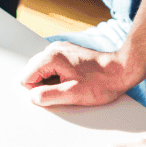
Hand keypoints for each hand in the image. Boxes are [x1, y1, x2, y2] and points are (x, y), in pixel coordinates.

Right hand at [20, 42, 136, 106]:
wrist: (120, 71)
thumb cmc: (100, 83)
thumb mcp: (72, 94)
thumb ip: (47, 96)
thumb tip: (33, 97)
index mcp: (51, 57)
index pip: (25, 77)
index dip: (36, 91)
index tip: (54, 95)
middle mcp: (53, 49)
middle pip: (33, 71)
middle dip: (43, 85)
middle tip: (64, 91)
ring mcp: (61, 49)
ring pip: (43, 69)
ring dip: (51, 81)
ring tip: (71, 85)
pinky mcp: (68, 52)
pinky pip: (53, 66)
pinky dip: (58, 76)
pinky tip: (73, 80)